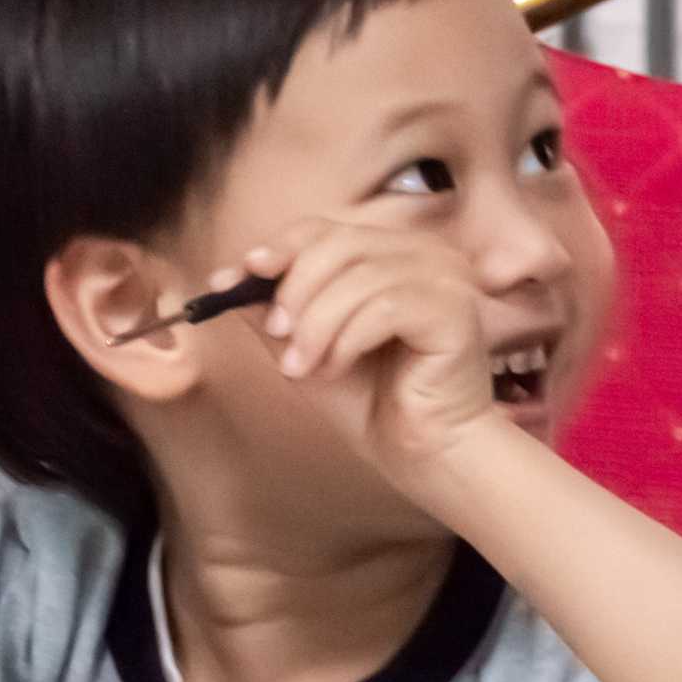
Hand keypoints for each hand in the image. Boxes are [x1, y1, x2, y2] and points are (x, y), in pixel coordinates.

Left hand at [228, 215, 529, 480]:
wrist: (419, 451)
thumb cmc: (368, 398)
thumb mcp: (302, 345)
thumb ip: (269, 309)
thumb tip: (224, 278)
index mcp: (387, 251)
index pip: (324, 229)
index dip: (277, 249)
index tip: (234, 278)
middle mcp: (423, 253)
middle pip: (338, 244)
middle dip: (294, 291)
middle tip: (275, 334)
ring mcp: (445, 278)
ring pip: (359, 277)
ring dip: (317, 325)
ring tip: (302, 367)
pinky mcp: (456, 309)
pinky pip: (386, 307)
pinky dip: (347, 340)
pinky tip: (336, 369)